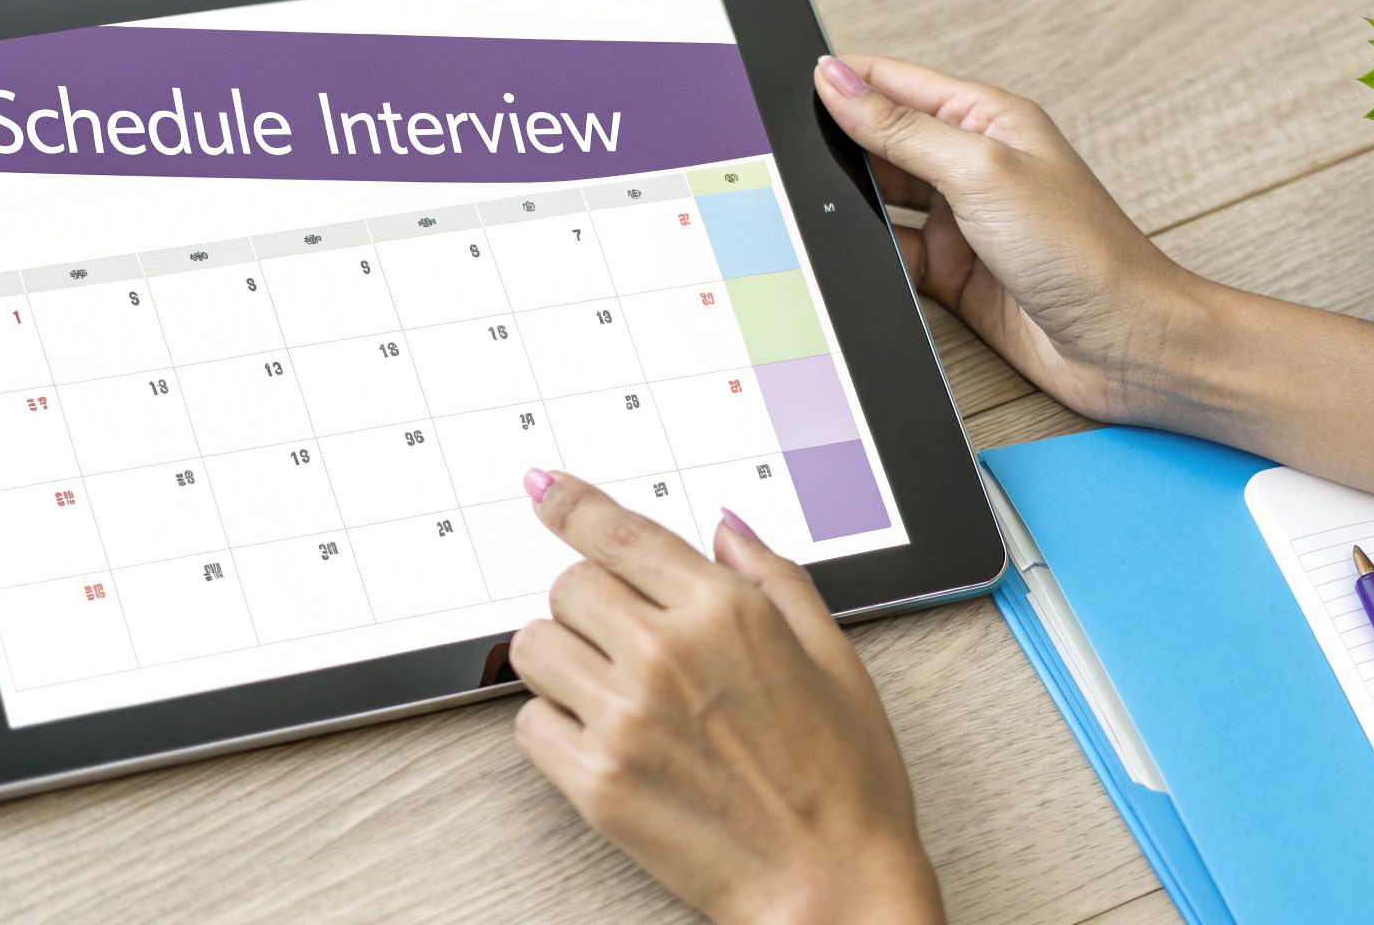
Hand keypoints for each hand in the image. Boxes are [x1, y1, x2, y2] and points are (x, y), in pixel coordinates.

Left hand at [508, 470, 944, 924]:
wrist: (832, 882)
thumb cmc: (845, 779)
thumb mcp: (834, 656)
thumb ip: (773, 577)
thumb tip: (724, 529)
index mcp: (726, 610)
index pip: (618, 533)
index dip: (570, 504)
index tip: (542, 489)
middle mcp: (666, 652)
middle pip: (567, 585)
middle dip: (589, 601)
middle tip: (623, 636)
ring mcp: (624, 718)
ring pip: (534, 647)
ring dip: (563, 657)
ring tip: (610, 688)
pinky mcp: (595, 782)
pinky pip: (528, 724)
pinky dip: (553, 725)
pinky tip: (605, 739)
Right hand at [812, 54, 1215, 422]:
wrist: (1125, 344)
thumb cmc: (1085, 252)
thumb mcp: (981, 172)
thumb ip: (903, 129)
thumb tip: (839, 83)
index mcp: (988, 120)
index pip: (897, 84)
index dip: (845, 83)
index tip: (792, 93)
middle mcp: (973, 167)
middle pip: (882, 143)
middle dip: (841, 149)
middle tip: (794, 160)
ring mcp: (962, 223)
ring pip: (881, 204)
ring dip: (853, 208)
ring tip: (822, 213)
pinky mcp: (954, 276)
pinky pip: (891, 258)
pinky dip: (872, 259)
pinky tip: (857, 260)